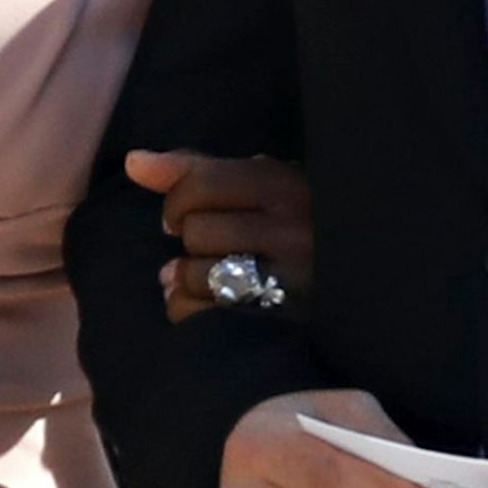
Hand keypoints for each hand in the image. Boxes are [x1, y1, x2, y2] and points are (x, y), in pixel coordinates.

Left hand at [129, 149, 313, 323]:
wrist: (353, 281)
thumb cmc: (299, 222)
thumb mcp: (264, 185)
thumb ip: (199, 170)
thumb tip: (134, 162)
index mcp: (289, 188)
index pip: (202, 184)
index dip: (177, 200)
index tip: (184, 213)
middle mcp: (292, 232)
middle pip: (196, 231)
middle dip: (190, 239)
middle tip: (209, 245)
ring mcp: (288, 283)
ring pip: (197, 275)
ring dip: (188, 278)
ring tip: (207, 276)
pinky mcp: (278, 325)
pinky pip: (203, 316)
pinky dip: (188, 309)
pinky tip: (203, 303)